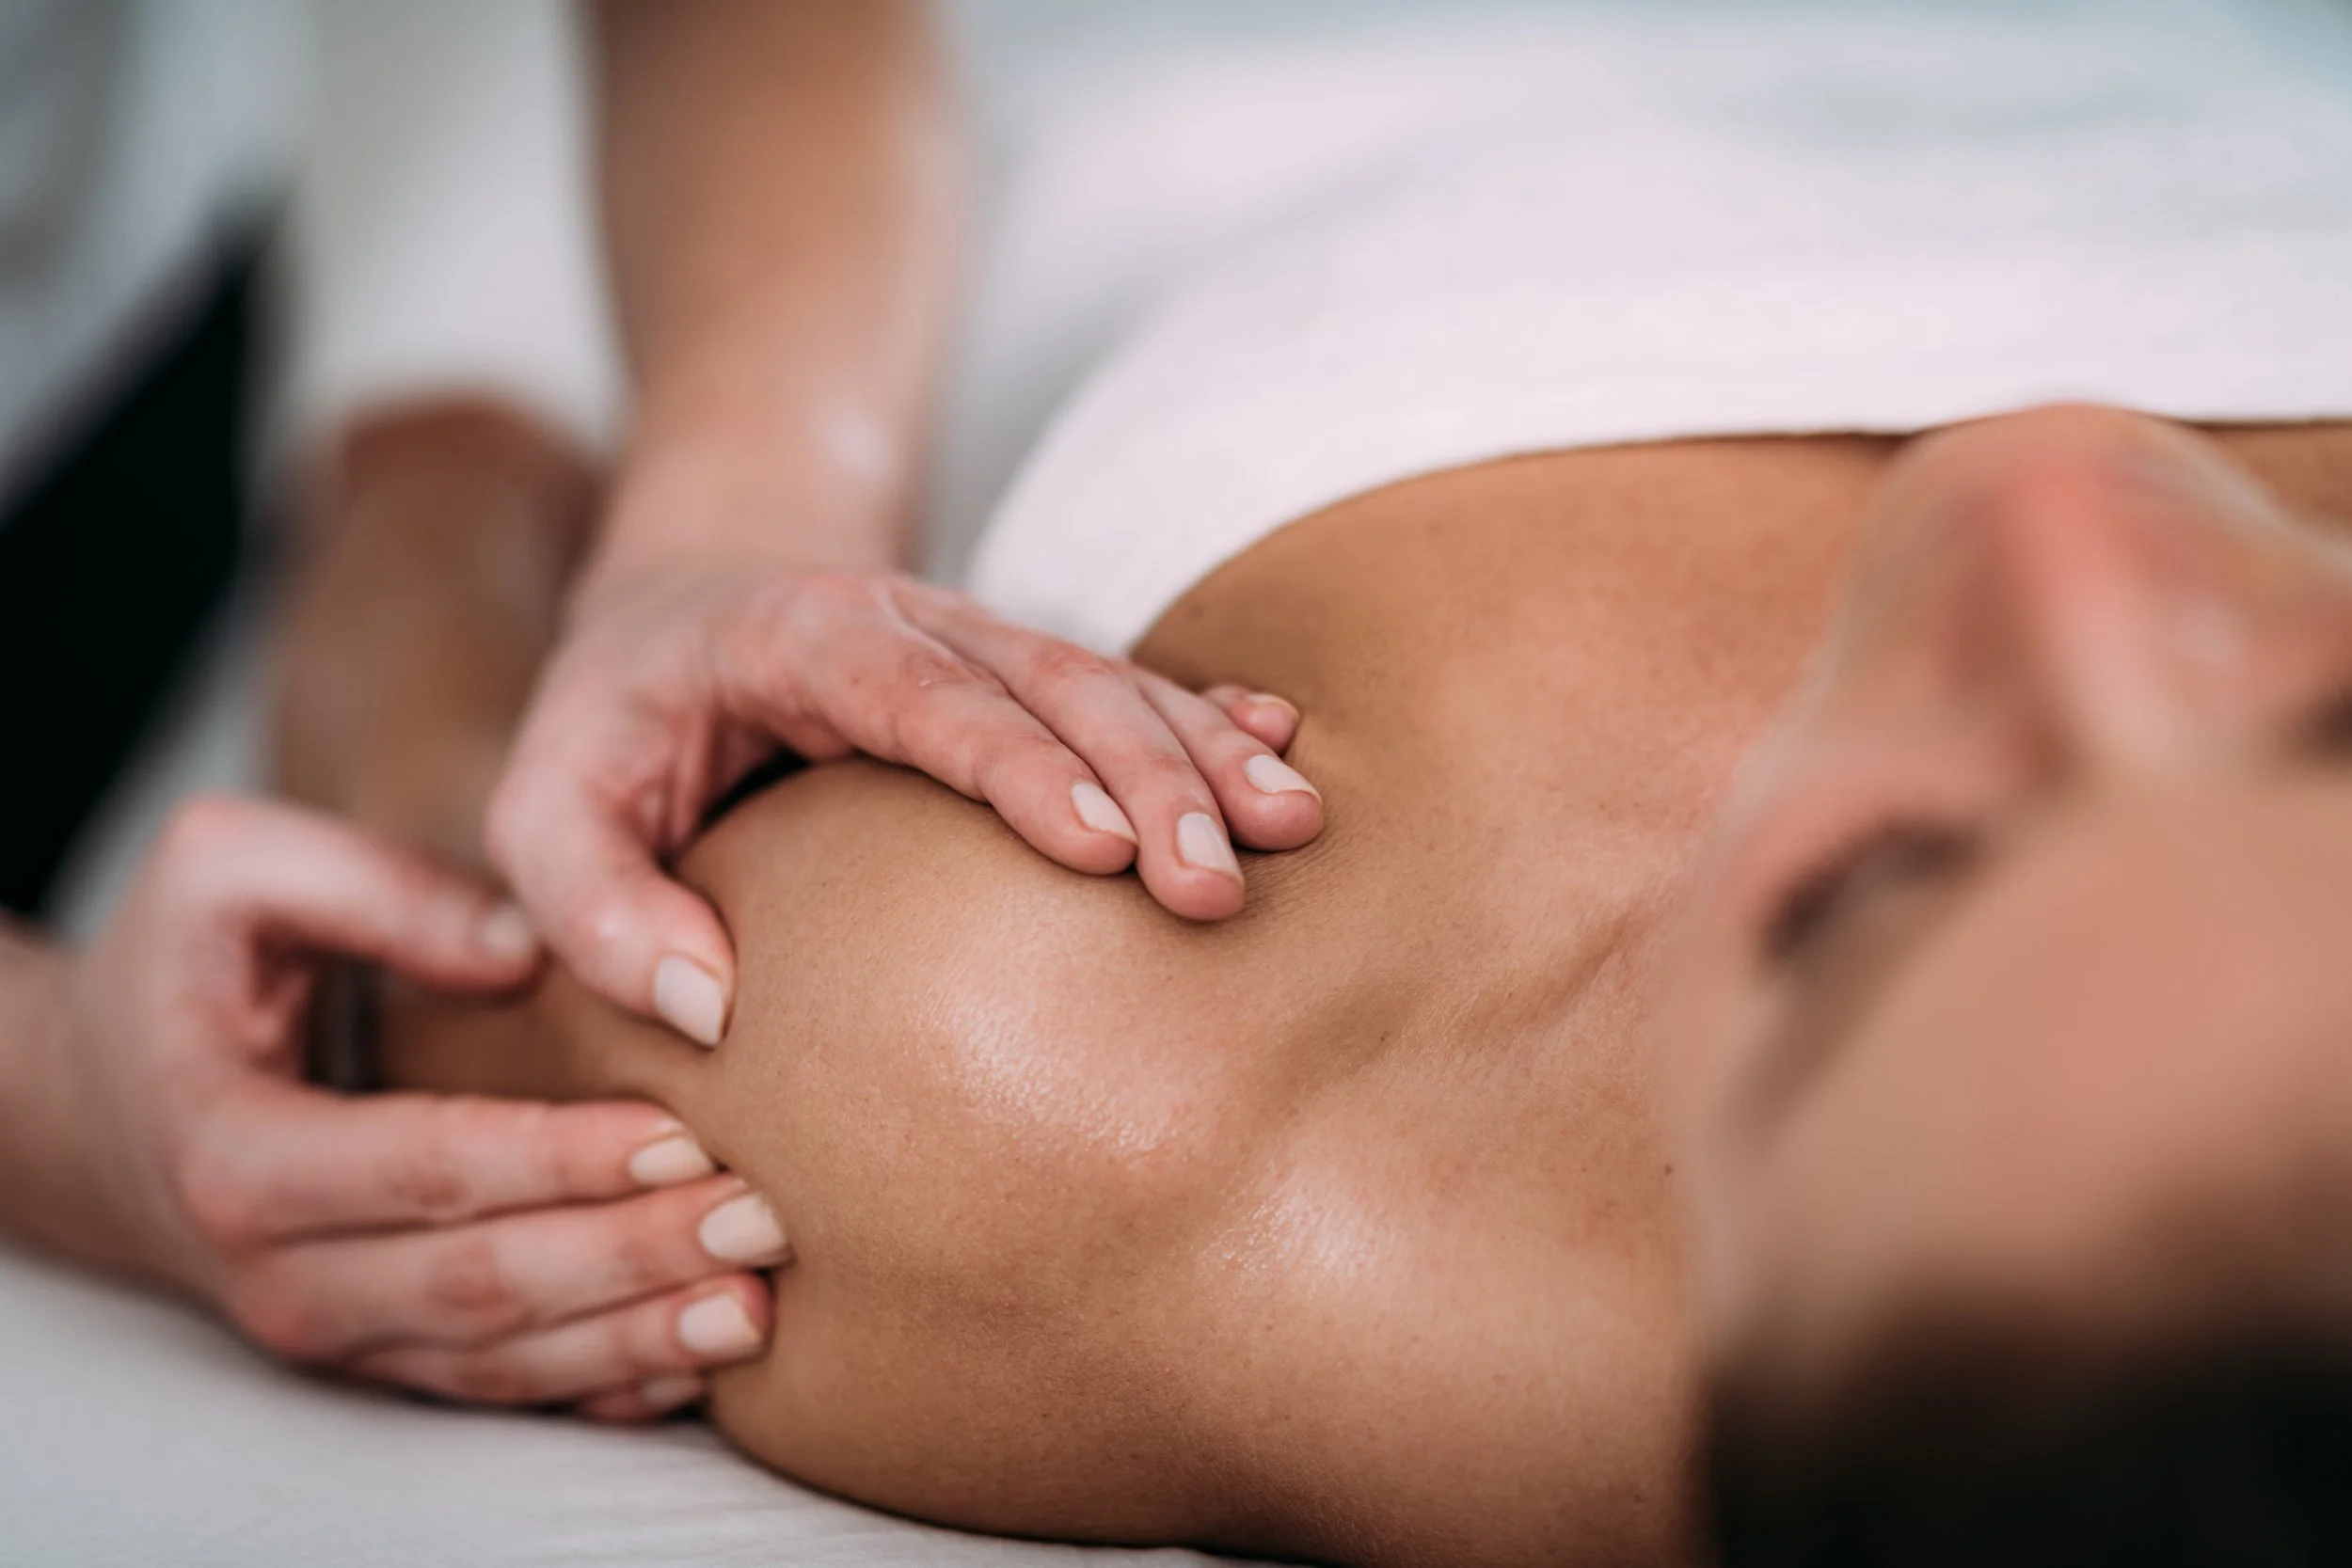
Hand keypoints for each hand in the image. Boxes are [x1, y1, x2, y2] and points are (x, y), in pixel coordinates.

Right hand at [13, 796, 782, 1421]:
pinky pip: (497, 1391)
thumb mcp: (231, 871)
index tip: (685, 1132)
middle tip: (766, 1218)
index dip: (561, 1158)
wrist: (98, 1111)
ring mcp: (329, 1334)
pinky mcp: (374, 1357)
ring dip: (637, 1337)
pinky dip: (601, 1387)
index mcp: (239, 1153)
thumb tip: (530, 948)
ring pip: (501, 1360)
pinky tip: (700, 1360)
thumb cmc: (184, 969)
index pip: (428, 1167)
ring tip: (762, 1301)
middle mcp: (279, 1273)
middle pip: (484, 1282)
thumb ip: (380, 889)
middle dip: (633, 1256)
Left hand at [486, 560, 1322, 1044]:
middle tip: (1217, 883)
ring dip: (1203, 752)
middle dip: (1150, 773)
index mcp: (798, 641)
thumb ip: (592, 904)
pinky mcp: (1020, 683)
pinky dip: (1206, 719)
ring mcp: (979, 646)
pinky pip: (1126, 689)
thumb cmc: (613, 717)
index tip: (1102, 846)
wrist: (683, 597)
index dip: (1017, 764)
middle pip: (1050, 683)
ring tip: (1293, 829)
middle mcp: (910, 627)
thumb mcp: (544, 804)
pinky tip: (1283, 753)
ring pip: (1110, 682)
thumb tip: (707, 1009)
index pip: (922, 696)